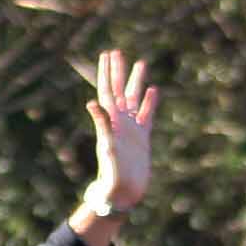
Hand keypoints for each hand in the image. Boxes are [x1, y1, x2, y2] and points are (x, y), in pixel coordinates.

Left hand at [82, 48, 157, 211]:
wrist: (122, 194)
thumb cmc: (112, 175)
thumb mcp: (107, 147)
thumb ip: (102, 124)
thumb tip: (92, 102)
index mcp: (111, 122)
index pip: (107, 91)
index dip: (107, 73)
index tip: (107, 54)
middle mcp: (120, 123)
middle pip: (119, 91)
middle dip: (118, 71)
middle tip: (117, 52)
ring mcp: (131, 129)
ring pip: (134, 99)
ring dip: (136, 82)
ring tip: (141, 63)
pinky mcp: (143, 138)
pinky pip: (147, 115)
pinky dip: (150, 102)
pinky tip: (153, 90)